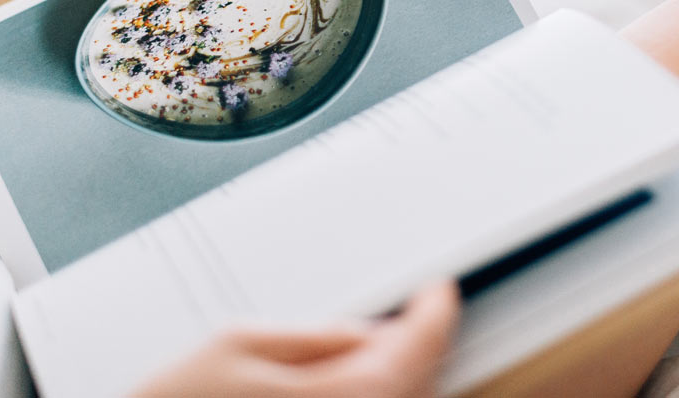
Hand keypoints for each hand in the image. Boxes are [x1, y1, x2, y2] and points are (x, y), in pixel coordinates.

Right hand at [134, 281, 460, 397]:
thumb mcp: (239, 343)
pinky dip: (390, 390)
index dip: (435, 312)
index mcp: (343, 392)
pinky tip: (369, 374)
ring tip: (395, 337)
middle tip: (421, 306)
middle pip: (419, 377)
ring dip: (411, 367)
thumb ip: (312, 333)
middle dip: (424, 339)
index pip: (416, 347)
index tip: (439, 290)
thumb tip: (359, 327)